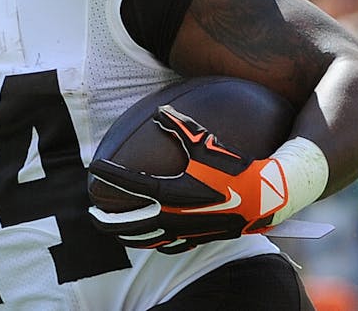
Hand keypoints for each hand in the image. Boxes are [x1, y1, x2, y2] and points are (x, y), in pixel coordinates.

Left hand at [87, 105, 289, 253]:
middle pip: (130, 223)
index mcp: (171, 193)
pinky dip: (155, 244)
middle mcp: (173, 216)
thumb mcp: (206, 144)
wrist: (264, 198)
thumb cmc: (235, 168)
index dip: (111, 176)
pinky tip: (153, 241)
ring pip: (147, 240)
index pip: (130, 185)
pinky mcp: (199, 239)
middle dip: (107, 219)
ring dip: (127, 236)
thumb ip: (180, 127)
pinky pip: (170, 246)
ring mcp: (185, 231)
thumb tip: (159, 111)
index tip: (95, 169)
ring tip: (116, 232)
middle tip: (92, 214)